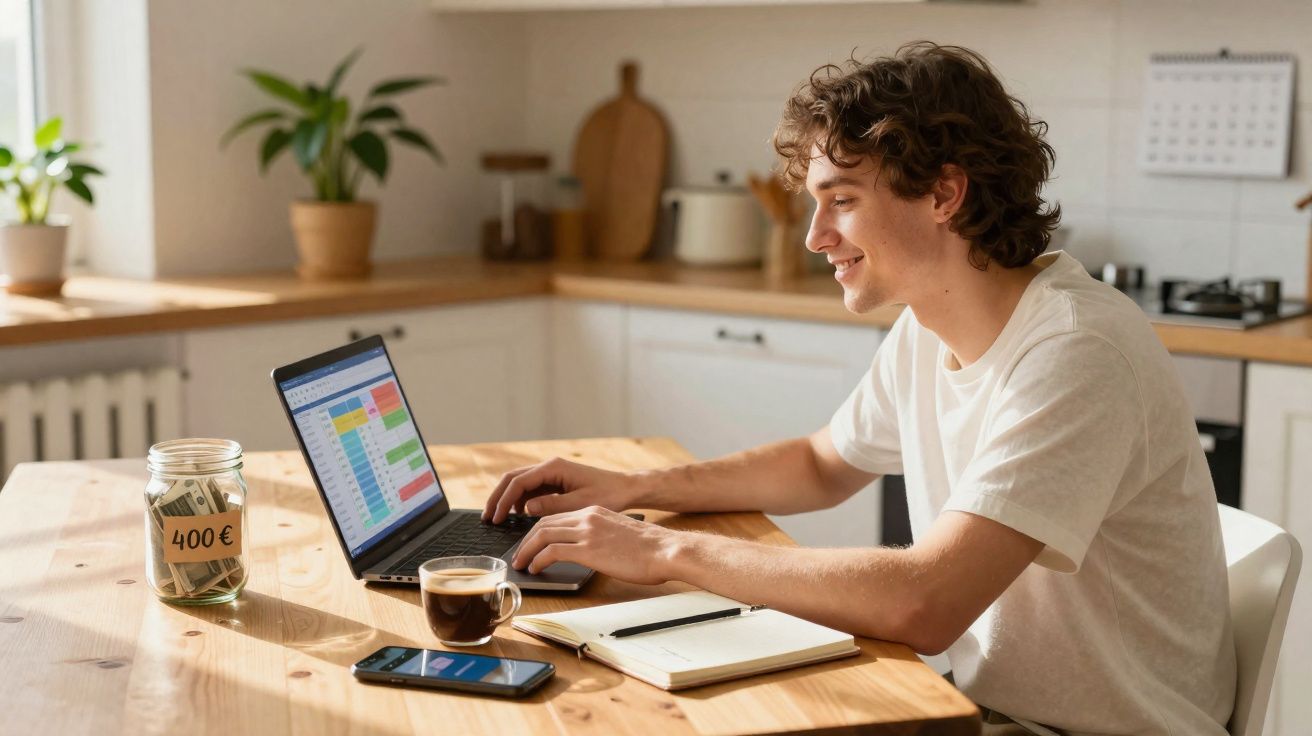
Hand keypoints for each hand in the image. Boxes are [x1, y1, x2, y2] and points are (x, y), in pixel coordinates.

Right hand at [482, 457, 644, 523]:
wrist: (626, 489)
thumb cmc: (608, 495)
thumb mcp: (580, 504)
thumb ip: (552, 505)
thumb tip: (526, 508)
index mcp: (554, 468)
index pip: (519, 481)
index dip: (504, 500)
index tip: (495, 518)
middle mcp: (550, 467)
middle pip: (513, 478)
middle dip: (498, 497)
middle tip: (487, 517)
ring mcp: (551, 474)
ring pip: (519, 483)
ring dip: (506, 499)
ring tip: (496, 519)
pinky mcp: (555, 482)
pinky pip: (530, 489)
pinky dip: (519, 501)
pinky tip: (516, 517)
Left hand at [511, 506, 681, 584]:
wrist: (666, 550)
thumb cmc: (650, 549)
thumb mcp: (619, 533)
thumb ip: (601, 536)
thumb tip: (591, 550)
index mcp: (595, 512)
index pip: (557, 517)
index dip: (539, 531)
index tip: (532, 543)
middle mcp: (587, 517)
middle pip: (544, 523)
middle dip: (527, 540)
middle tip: (520, 555)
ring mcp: (587, 532)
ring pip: (542, 534)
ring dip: (527, 550)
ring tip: (522, 564)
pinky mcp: (588, 549)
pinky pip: (552, 551)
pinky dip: (538, 560)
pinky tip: (536, 568)